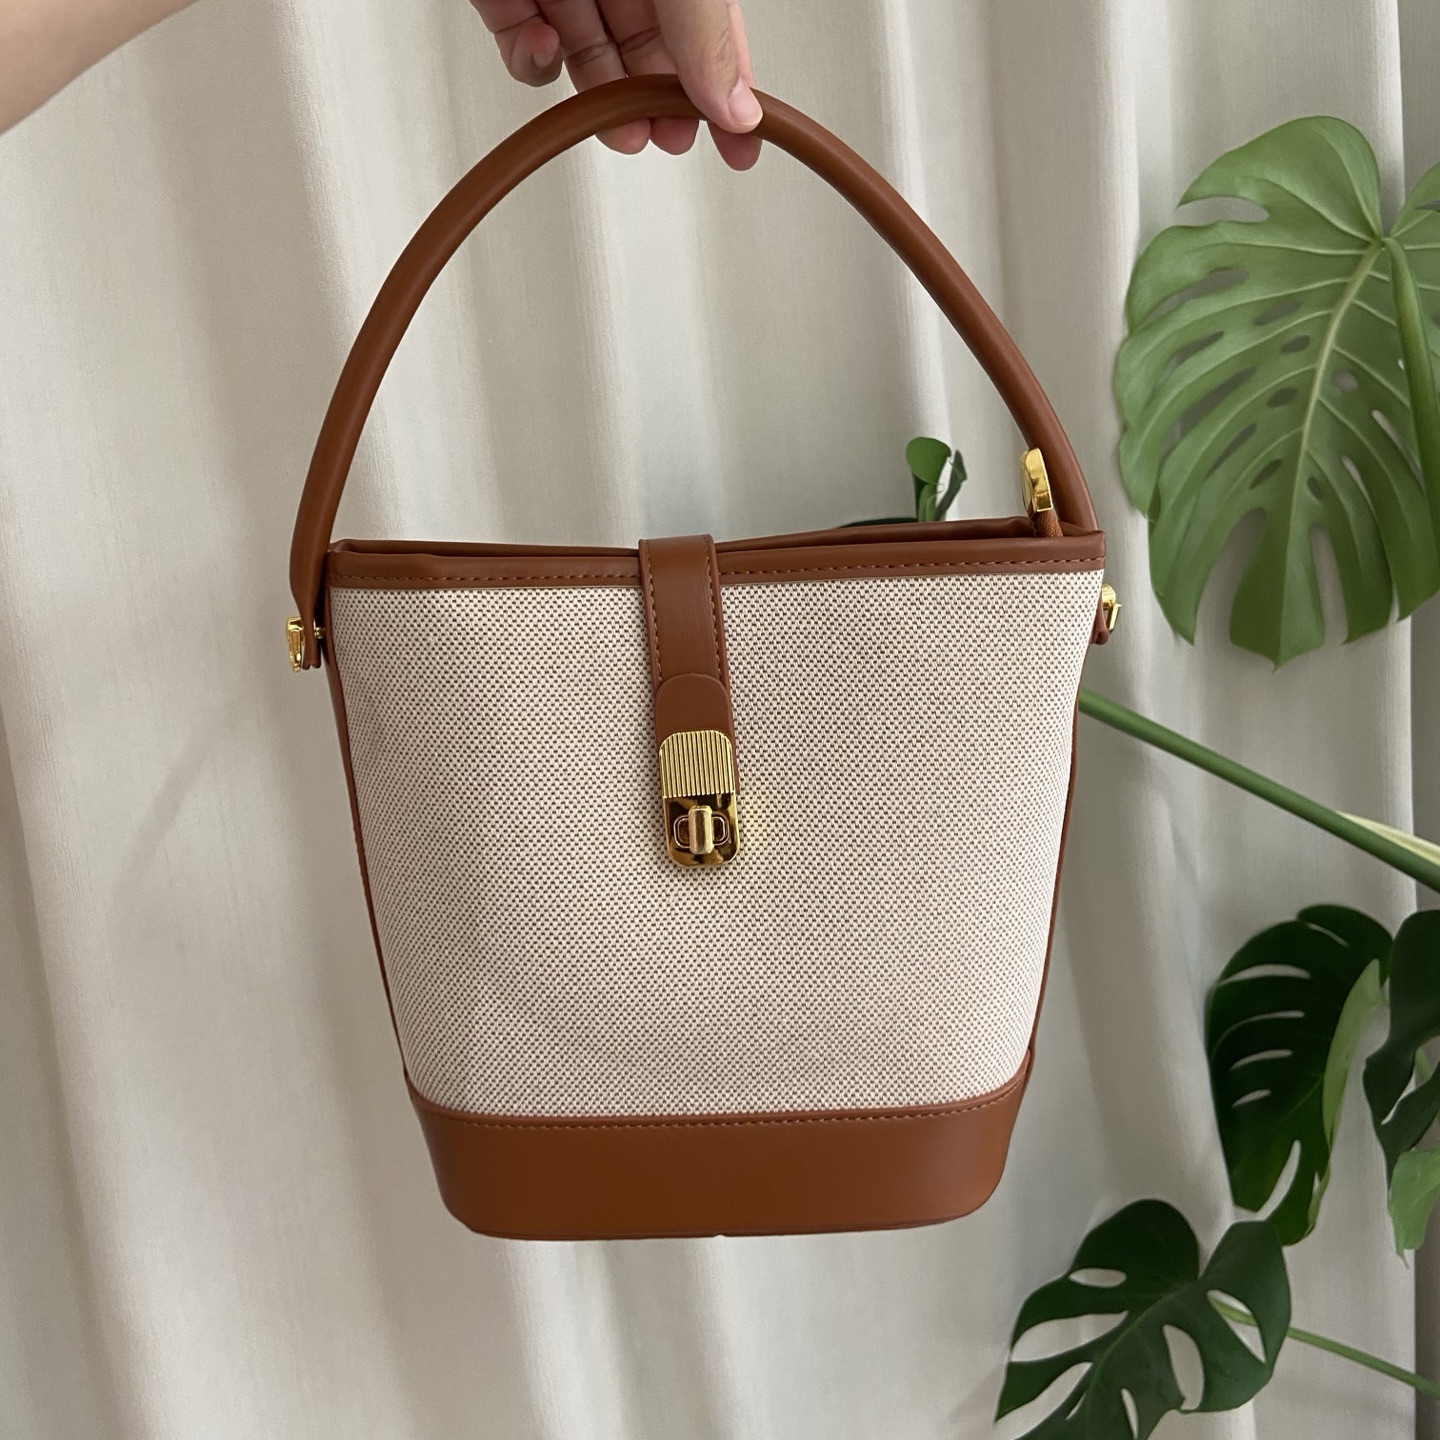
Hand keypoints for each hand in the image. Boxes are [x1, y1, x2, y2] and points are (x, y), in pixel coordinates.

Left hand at [469, 0, 761, 169]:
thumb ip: (705, 33)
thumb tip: (734, 105)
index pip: (712, 37)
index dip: (730, 94)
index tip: (743, 148)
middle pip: (652, 53)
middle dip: (660, 105)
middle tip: (670, 139)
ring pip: (590, 58)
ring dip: (605, 101)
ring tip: (621, 127)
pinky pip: (527, 48)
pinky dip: (535, 62)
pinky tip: (546, 45)